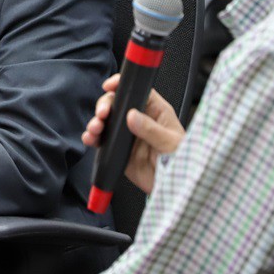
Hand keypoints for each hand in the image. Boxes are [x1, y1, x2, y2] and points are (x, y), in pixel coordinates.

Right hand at [83, 74, 185, 194]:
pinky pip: (102, 140)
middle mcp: (140, 120)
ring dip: (96, 122)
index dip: (121, 85)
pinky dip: (93, 138)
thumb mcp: (170, 143)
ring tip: (95, 129)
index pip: (136, 90)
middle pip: (116, 103)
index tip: (109, 86)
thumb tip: (132, 116)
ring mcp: (128, 134)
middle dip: (104, 105)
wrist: (174, 188)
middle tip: (102, 115)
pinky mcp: (118, 149)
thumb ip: (151, 130)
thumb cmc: (183, 162)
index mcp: (156, 111)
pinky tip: (91, 139)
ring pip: (106, 121)